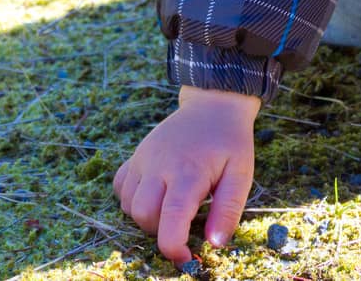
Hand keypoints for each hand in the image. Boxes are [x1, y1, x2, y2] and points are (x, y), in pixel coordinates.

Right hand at [113, 85, 261, 263]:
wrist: (213, 104)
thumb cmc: (230, 142)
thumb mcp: (241, 174)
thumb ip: (228, 210)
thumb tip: (214, 243)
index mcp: (189, 171)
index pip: (170, 218)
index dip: (173, 246)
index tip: (185, 257)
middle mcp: (159, 164)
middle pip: (143, 215)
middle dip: (159, 230)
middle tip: (183, 222)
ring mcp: (143, 158)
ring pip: (128, 204)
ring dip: (146, 216)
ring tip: (172, 205)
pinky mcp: (135, 155)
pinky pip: (120, 187)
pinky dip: (131, 199)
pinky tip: (154, 193)